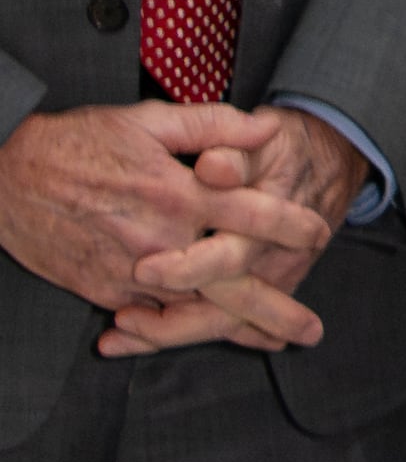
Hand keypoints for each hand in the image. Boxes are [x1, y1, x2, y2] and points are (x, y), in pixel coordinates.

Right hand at [0, 102, 333, 336]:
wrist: (4, 177)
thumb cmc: (80, 142)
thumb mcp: (149, 120)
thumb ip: (214, 125)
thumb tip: (269, 127)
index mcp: (177, 193)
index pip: (249, 214)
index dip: (290, 225)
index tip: (319, 233)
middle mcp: (158, 240)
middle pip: (228, 284)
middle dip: (274, 310)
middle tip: (311, 331)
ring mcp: (128, 272)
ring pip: (190, 310)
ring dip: (233, 329)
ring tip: (271, 341)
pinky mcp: (101, 290)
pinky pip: (149, 316)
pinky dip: (180, 329)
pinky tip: (211, 335)